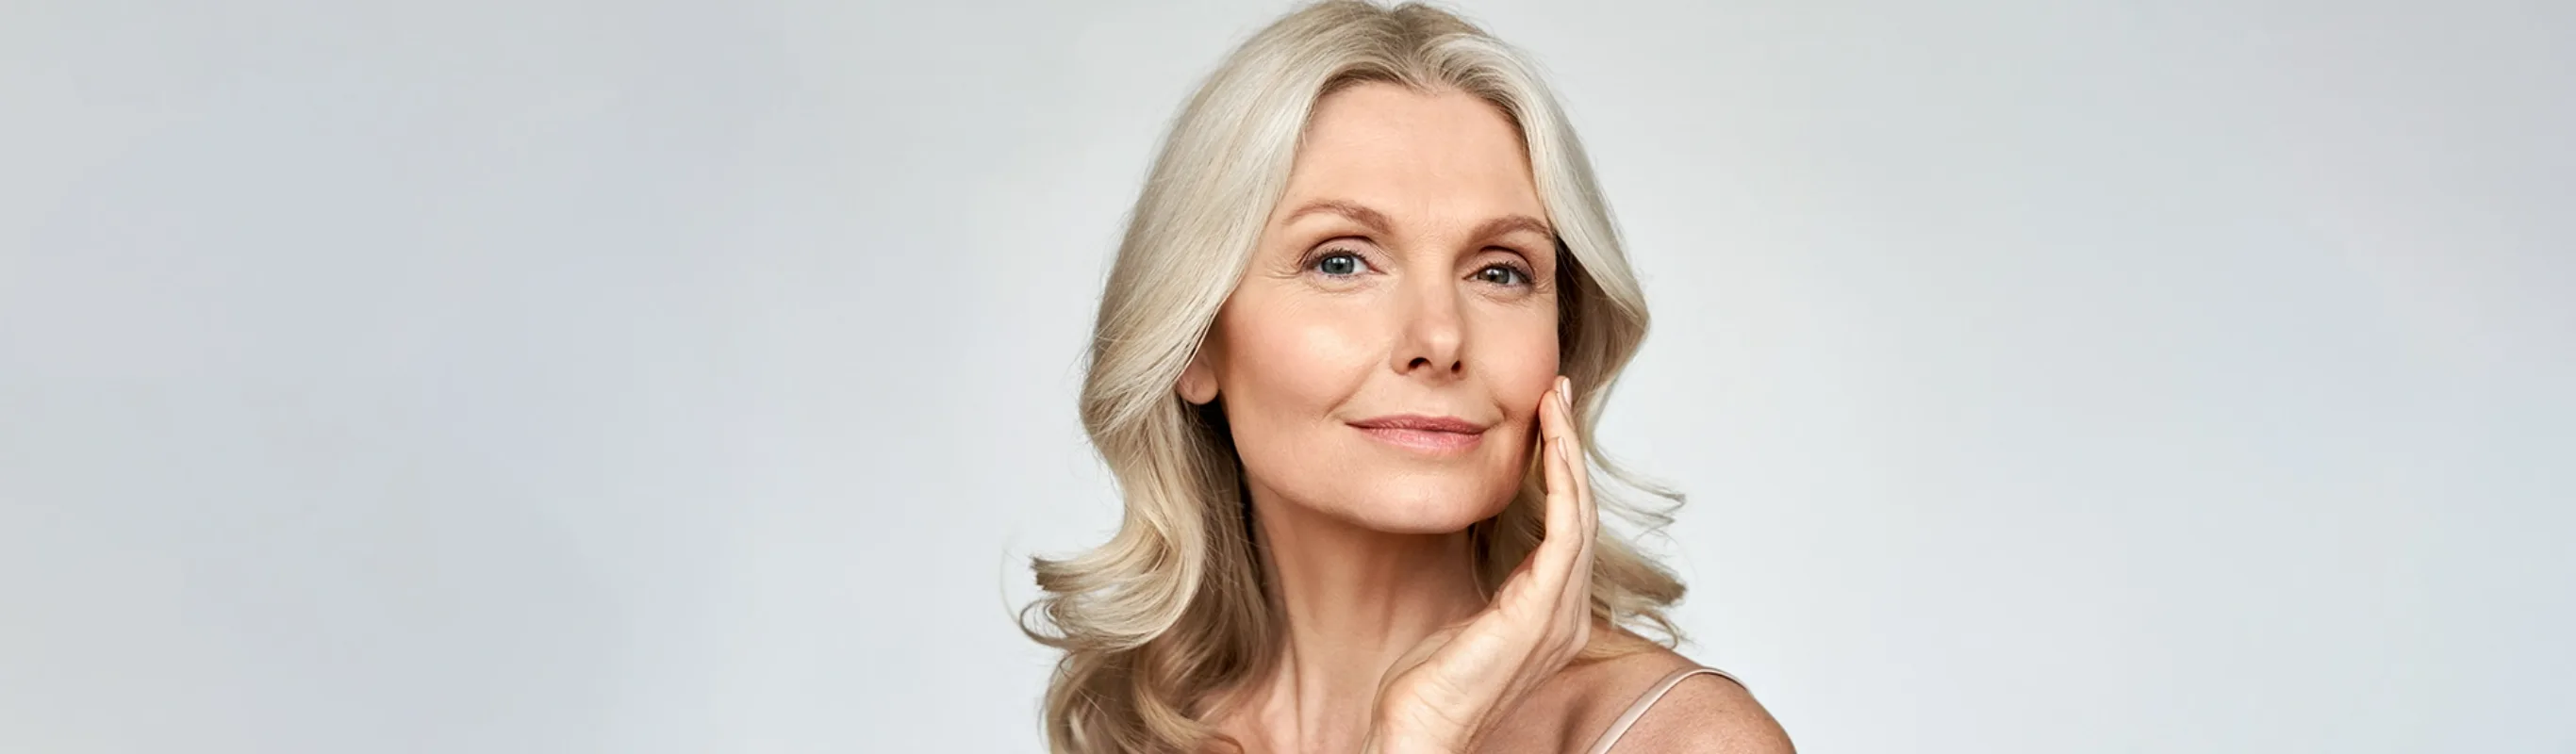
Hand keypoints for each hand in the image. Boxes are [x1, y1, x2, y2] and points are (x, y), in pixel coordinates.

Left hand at [1364, 375, 1597, 753]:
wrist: (1419, 731)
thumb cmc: (1428, 686)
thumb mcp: (1462, 616)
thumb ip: (1486, 581)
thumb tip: (1471, 534)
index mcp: (1551, 611)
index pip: (1567, 525)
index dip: (1561, 469)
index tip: (1547, 419)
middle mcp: (1567, 611)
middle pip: (1581, 510)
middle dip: (1570, 446)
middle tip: (1557, 392)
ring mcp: (1560, 613)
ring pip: (1578, 512)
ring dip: (1568, 452)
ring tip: (1554, 404)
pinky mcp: (1542, 612)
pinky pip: (1565, 533)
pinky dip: (1562, 483)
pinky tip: (1551, 446)